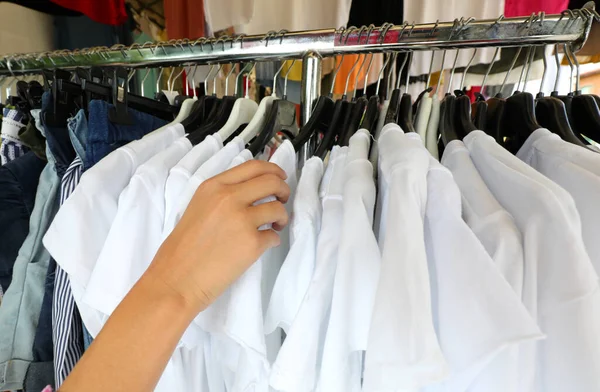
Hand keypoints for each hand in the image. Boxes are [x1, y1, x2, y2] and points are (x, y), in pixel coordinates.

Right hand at [146, 160, 290, 315]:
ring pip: (278, 208)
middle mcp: (229, 198)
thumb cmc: (183, 249)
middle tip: (283, 200)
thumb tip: (252, 192)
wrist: (177, 279)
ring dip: (281, 217)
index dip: (273, 170)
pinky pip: (274, 236)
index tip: (280, 177)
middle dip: (283, 190)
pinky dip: (272, 240)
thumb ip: (222, 196)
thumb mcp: (198, 207)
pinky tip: (261, 246)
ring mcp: (242, 220)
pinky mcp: (252, 243)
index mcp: (213, 187)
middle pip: (271, 182)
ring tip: (274, 226)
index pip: (253, 166)